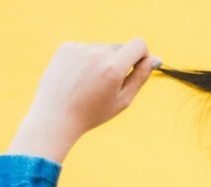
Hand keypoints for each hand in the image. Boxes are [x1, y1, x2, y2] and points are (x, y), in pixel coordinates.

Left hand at [8, 37, 160, 161]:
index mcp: (114, 67)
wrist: (55, 117)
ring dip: (100, 63)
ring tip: (87, 85)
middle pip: (119, 48)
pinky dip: (84, 61)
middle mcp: (97, 53)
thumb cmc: (92, 113)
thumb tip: (156, 58)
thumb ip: (141, 76)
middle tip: (104, 87)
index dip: (142, 55)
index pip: (139, 44)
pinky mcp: (66, 47)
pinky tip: (75, 79)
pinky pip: (84, 49)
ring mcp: (80, 48)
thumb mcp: (123, 99)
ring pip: (101, 49)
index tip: (136, 67)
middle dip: (118, 63)